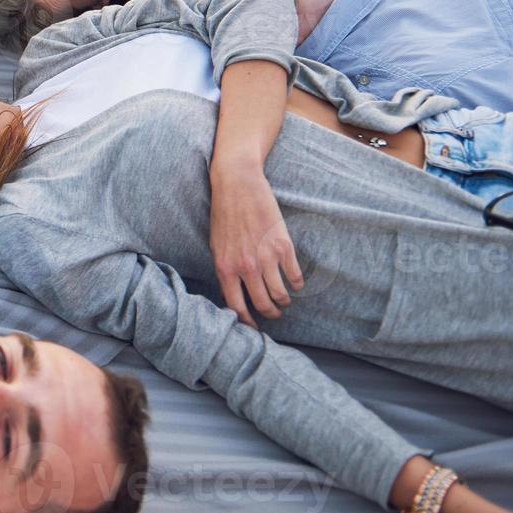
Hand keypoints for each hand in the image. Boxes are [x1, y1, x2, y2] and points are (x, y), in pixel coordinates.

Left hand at [209, 164, 303, 327]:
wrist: (238, 185)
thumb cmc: (224, 215)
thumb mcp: (216, 246)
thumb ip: (226, 270)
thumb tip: (233, 294)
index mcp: (225, 268)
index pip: (236, 307)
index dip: (247, 322)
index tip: (254, 328)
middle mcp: (246, 268)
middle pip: (263, 304)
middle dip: (270, 313)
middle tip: (274, 314)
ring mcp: (266, 258)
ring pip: (280, 294)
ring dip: (284, 301)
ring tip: (284, 300)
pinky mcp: (284, 247)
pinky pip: (295, 276)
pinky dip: (296, 283)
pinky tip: (295, 283)